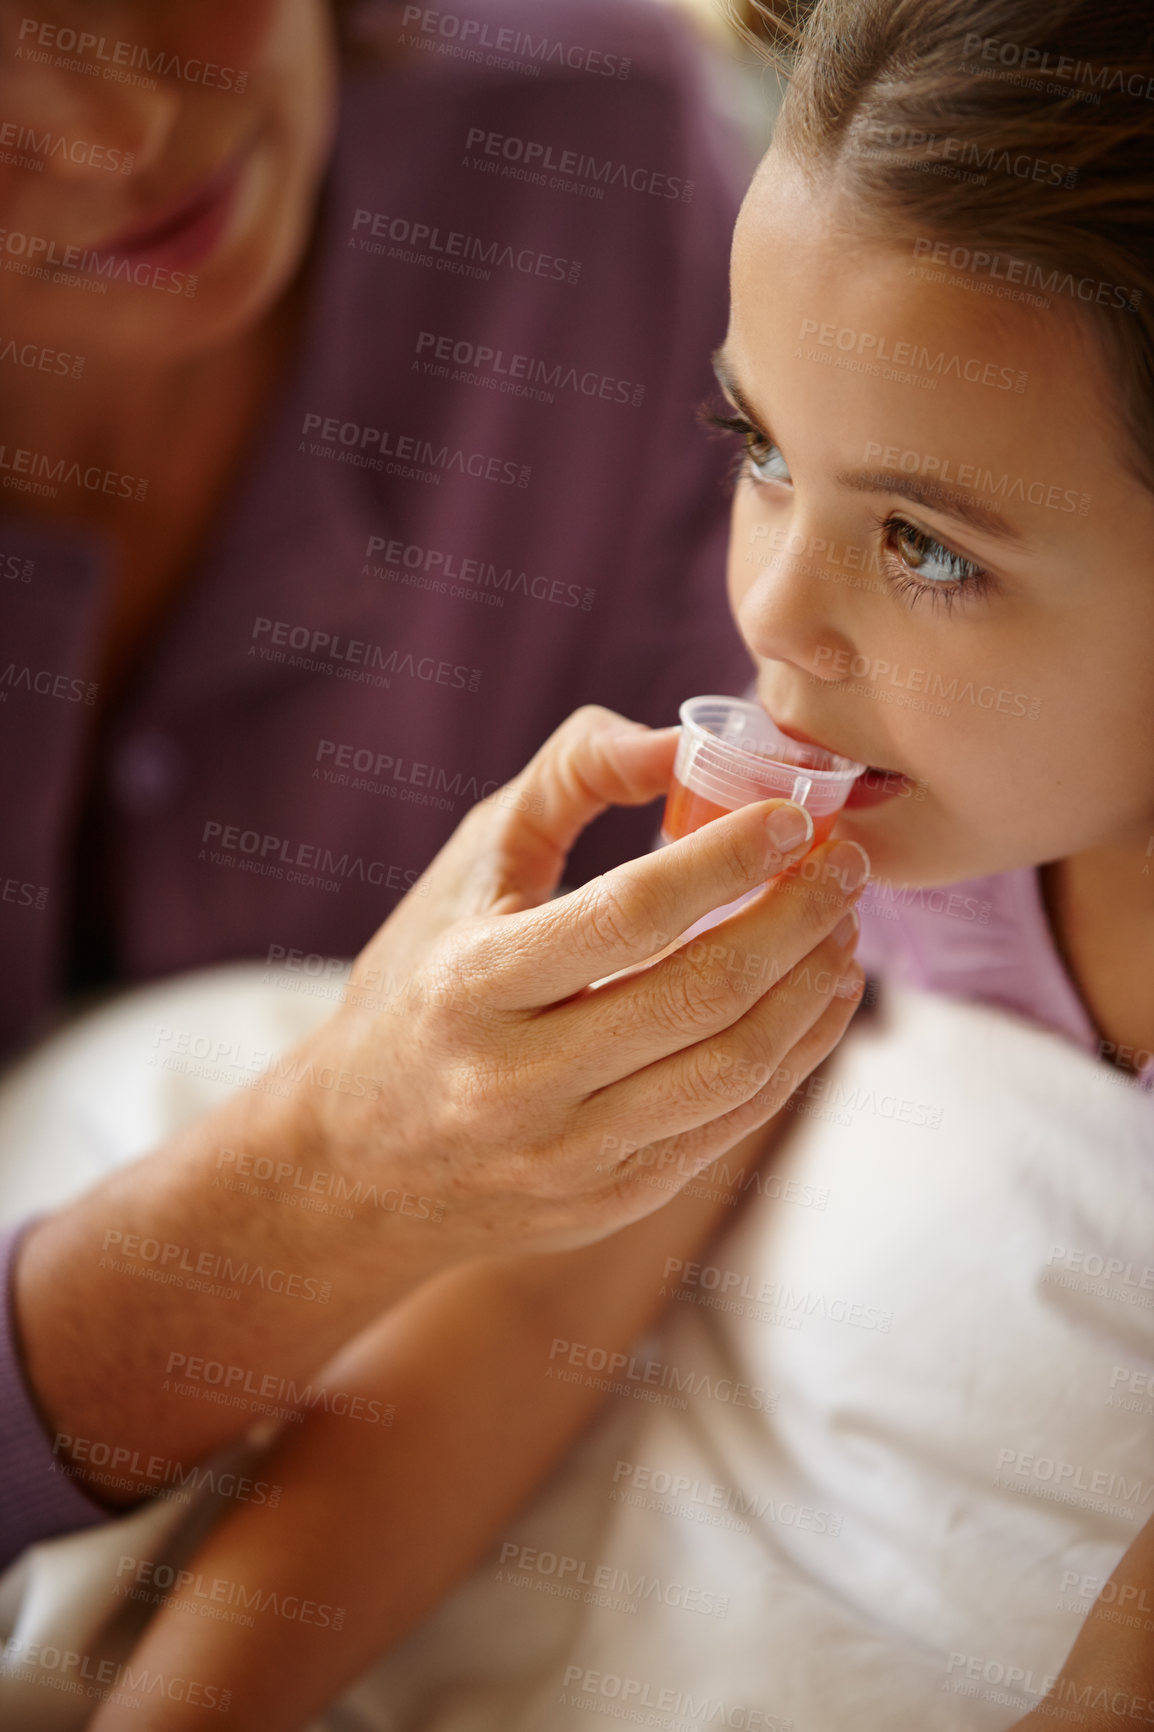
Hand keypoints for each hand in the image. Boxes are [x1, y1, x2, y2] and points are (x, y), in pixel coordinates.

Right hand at [297, 705, 867, 1262]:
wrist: (358, 1165)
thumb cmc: (419, 986)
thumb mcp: (467, 867)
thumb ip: (568, 779)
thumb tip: (682, 741)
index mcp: (472, 985)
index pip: (627, 916)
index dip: (726, 861)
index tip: (793, 819)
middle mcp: (516, 1082)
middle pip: (700, 995)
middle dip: (796, 920)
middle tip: (847, 866)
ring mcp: (569, 1155)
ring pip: (732, 1069)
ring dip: (810, 989)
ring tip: (843, 927)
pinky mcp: (611, 1199)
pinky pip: (730, 1124)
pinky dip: (794, 1054)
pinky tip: (819, 997)